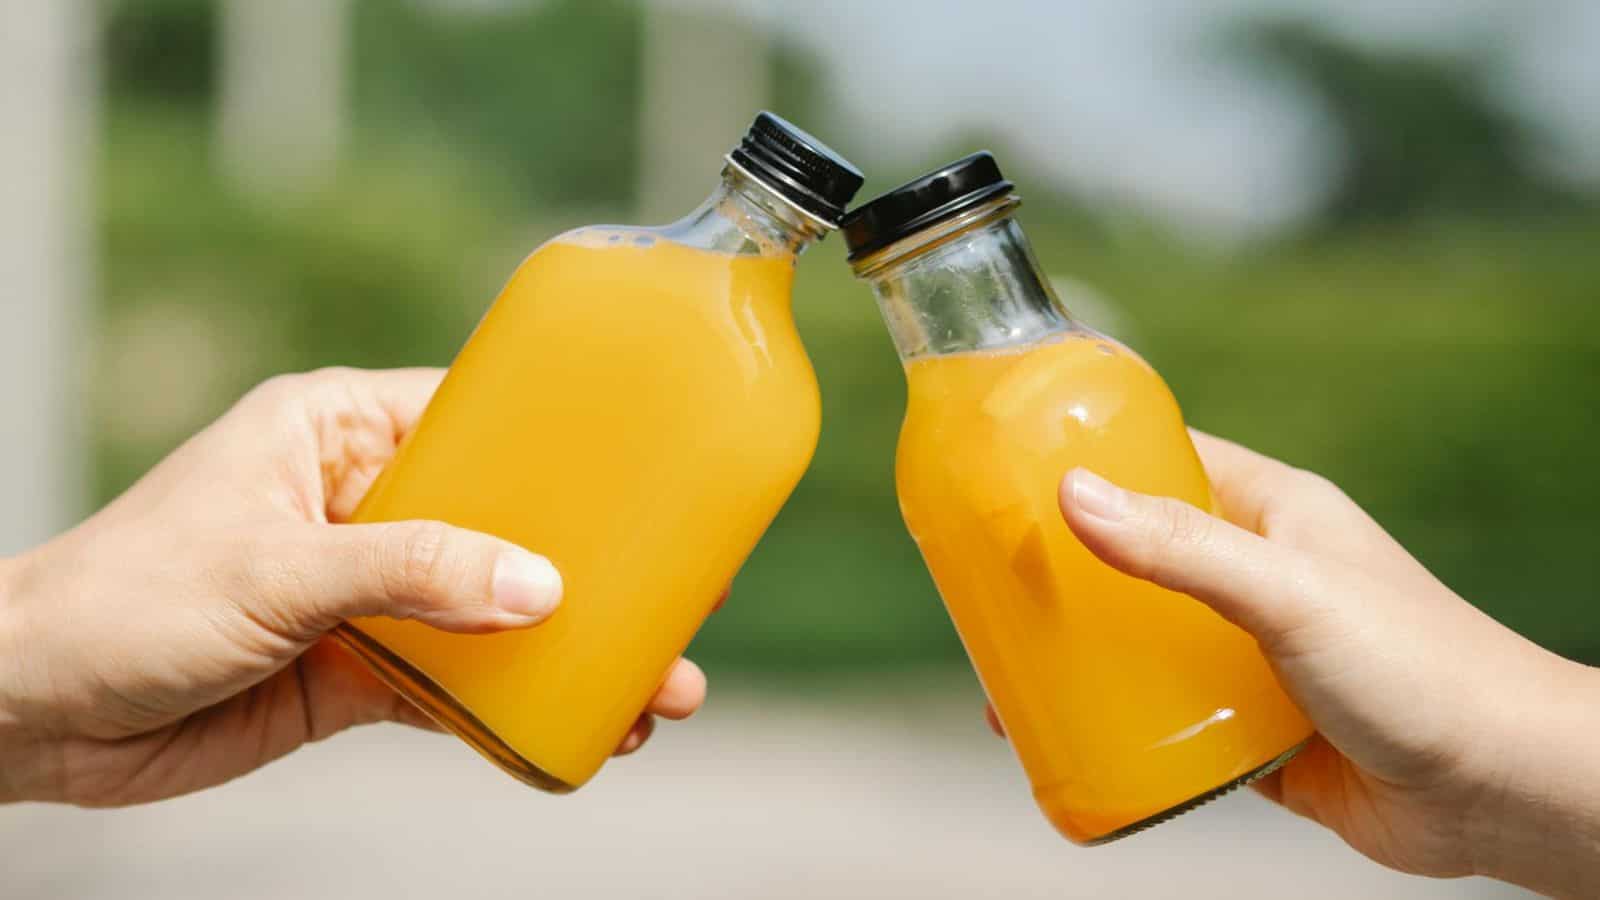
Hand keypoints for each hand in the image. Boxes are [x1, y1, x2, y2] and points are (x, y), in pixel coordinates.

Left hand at [0, 368, 707, 806]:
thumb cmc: (121, 598)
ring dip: (570, 652)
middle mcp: (361, 505)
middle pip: (507, 527)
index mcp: (337, 432)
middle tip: (685, 605)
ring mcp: (364, 592)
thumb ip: (410, 571)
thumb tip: (539, 588)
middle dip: (593, 572)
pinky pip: (455, 683)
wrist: (30, 713)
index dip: (566, 449)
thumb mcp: (276, 567)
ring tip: (654, 692)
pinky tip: (576, 729)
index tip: (653, 476)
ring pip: (492, 614)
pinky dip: (512, 707)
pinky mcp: (355, 670)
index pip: (477, 421)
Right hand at [987, 430, 1599, 896]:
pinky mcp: (1257, 729)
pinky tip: (1070, 739)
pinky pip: (1169, 718)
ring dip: (1083, 658)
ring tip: (1008, 680)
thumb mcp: (1292, 596)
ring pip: (1145, 644)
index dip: (1089, 463)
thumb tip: (1073, 496)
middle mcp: (1259, 576)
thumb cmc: (1423, 670)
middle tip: (990, 596)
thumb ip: (1184, 551)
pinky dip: (1120, 726)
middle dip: (1065, 577)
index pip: (1163, 464)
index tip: (1010, 480)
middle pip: (1136, 559)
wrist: (1504, 792)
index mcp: (1273, 514)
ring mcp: (1255, 655)